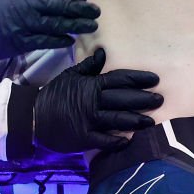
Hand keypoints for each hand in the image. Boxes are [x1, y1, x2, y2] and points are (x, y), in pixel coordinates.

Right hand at [0, 0, 100, 61]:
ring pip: (57, 25)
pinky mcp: (20, 43)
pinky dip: (59, 40)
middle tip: (96, 11)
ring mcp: (26, 26)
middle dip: (80, 9)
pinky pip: (45, 41)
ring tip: (91, 26)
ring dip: (76, 25)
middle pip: (61, 8)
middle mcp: (28, 8)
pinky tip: (69, 40)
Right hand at [34, 47, 162, 152]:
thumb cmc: (54, 94)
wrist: (33, 117)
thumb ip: (89, 66)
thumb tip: (103, 52)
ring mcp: (89, 121)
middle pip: (124, 99)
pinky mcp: (84, 138)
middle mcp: (93, 102)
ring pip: (118, 120)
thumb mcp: (70, 75)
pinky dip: (117, 141)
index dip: (139, 79)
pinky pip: (105, 140)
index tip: (155, 79)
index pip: (120, 79)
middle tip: (160, 99)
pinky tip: (128, 140)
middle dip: (144, 99)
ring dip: (137, 120)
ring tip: (151, 121)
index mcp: (91, 85)